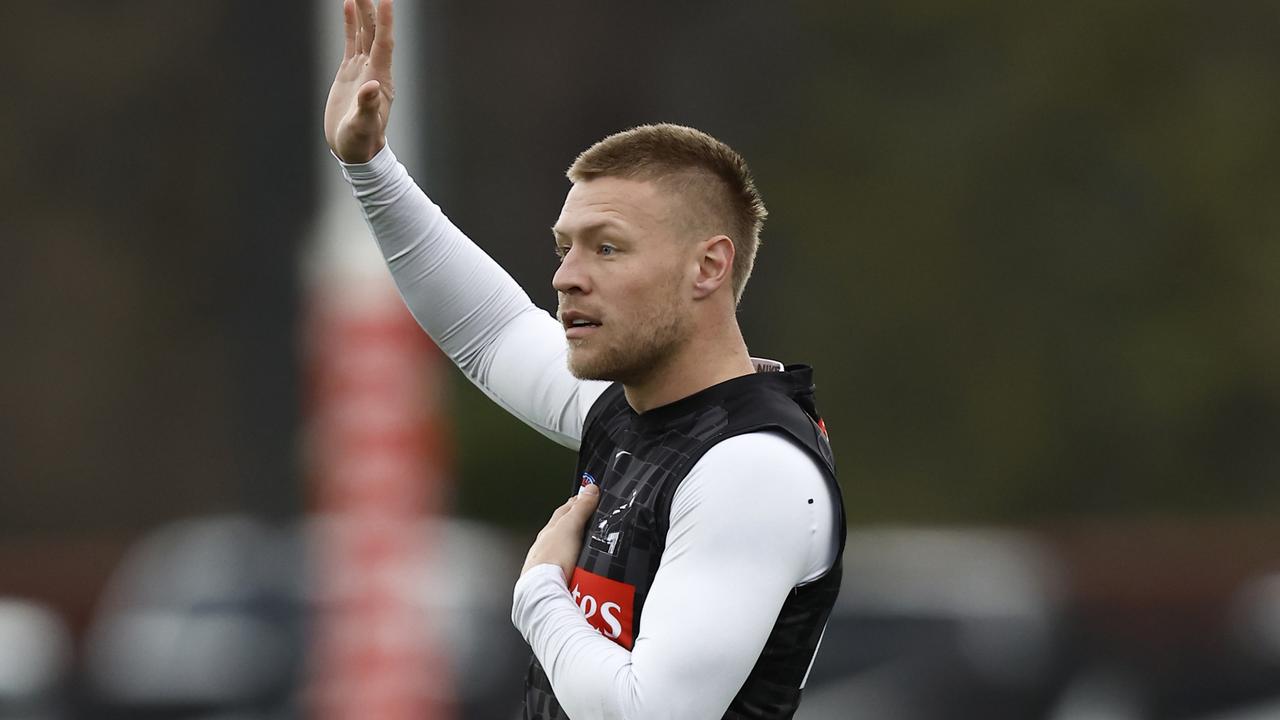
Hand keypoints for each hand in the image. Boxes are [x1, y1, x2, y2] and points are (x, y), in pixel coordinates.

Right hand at [324, 0, 394, 162]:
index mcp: (380, 79)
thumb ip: (368, 107)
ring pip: (363, 32)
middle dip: (371, 8)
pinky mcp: (350, 71)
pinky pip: (351, 41)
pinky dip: (350, 23)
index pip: (384, 44)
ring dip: (362, 10)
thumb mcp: (362, 126)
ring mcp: (362, 68)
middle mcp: (374, 69)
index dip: (386, 22)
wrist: (354, 149)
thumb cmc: (361, 141)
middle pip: (374, 32)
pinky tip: (348, 6)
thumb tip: (371, 87)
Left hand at [521, 484, 600, 583]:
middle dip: (578, 524)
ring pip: (566, 548)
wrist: (542, 589)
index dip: (577, 502)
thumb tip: (590, 489)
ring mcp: (551, 561)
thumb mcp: (570, 527)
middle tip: (594, 520)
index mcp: (550, 529)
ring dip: (578, 546)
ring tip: (593, 547)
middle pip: (565, 529)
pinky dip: (577, 562)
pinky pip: (570, 565)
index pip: (565, 510)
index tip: (589, 496)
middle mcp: (548, 545)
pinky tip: (584, 566)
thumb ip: (581, 509)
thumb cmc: (551, 558)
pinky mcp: (556, 576)